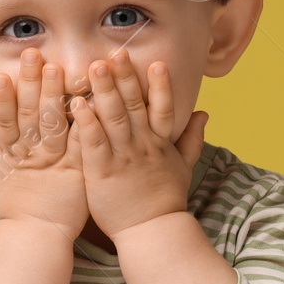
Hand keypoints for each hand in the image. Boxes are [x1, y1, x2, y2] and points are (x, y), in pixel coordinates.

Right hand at [0, 48, 88, 237]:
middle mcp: (31, 155)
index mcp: (15, 156)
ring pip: (51, 123)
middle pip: (28, 113)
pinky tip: (89, 101)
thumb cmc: (22, 212)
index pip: (5, 120)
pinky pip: (80, 144)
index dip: (2, 98)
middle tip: (31, 54)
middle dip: (30, 82)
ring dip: (53, 94)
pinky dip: (83, 123)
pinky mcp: (75, 172)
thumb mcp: (6, 182)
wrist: (37, 238)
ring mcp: (53, 162)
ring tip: (55, 68)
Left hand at [69, 48, 207, 241]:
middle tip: (116, 52)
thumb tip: (205, 113)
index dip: (161, 85)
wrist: (152, 232)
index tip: (157, 62)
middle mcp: (143, 146)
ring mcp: (123, 158)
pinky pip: (93, 143)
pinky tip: (77, 104)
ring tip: (94, 66)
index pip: (164, 108)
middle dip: (125, 77)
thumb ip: (193, 138)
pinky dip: (87, 122)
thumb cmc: (165, 200)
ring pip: (113, 118)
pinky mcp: (102, 172)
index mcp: (161, 143)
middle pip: (135, 105)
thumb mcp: (184, 167)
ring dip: (104, 90)